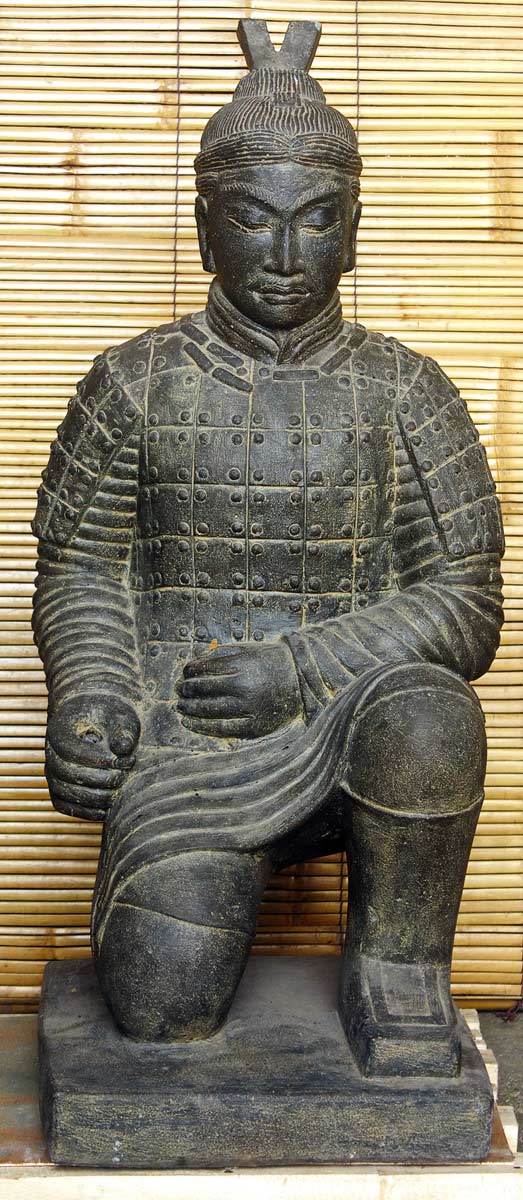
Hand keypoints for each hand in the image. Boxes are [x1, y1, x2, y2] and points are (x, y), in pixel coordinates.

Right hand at [45, 693, 139, 820]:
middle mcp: (50, 752)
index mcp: (60, 729)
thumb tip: (123, 749)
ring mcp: (52, 772)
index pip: (70, 749)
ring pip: (63, 791)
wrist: (100, 722)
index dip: (97, 759)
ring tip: (118, 792)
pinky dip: (84, 811)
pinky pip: (64, 806)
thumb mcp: (121, 718)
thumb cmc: (111, 718)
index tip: (122, 761)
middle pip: (65, 772)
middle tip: (124, 776)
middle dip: (99, 779)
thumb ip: (123, 731)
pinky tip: (107, 809)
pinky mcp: (58, 789)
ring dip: (93, 797)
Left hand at [176, 641, 301, 738]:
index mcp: (243, 666)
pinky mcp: (255, 727)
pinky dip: (202, 727)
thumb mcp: (248, 649)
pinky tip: (190, 722)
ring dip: (190, 709)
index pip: (204, 669)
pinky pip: (222, 729)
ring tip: (180, 706)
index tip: (184, 673)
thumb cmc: (270, 661)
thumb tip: (192, 662)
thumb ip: (220, 653)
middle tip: (179, 690)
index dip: (189, 671)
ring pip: (209, 712)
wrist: (302, 679)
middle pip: (203, 690)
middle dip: (186, 690)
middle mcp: (246, 687)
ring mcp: (250, 709)